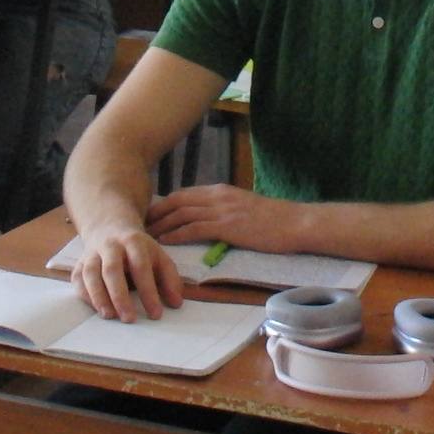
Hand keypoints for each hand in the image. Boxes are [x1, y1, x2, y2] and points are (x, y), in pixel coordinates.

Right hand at [71, 222, 185, 321]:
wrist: (110, 227)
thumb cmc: (139, 250)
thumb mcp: (158, 256)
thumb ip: (170, 279)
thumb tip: (176, 303)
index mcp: (134, 242)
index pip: (141, 267)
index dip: (148, 291)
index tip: (156, 314)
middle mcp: (111, 246)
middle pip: (112, 270)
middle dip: (120, 296)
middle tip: (129, 319)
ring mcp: (92, 253)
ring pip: (91, 274)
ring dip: (99, 296)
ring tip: (109, 316)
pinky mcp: (79, 263)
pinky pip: (78, 279)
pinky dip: (84, 295)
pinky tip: (95, 309)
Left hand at [144, 183, 304, 251]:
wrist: (295, 222)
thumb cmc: (274, 220)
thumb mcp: (244, 208)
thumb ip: (224, 210)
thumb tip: (208, 220)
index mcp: (221, 191)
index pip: (184, 195)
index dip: (163, 205)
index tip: (149, 215)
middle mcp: (218, 196)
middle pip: (176, 201)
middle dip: (155, 213)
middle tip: (138, 225)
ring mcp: (222, 210)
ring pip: (181, 214)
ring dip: (160, 225)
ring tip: (144, 235)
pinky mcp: (227, 226)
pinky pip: (194, 228)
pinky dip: (175, 234)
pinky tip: (163, 242)